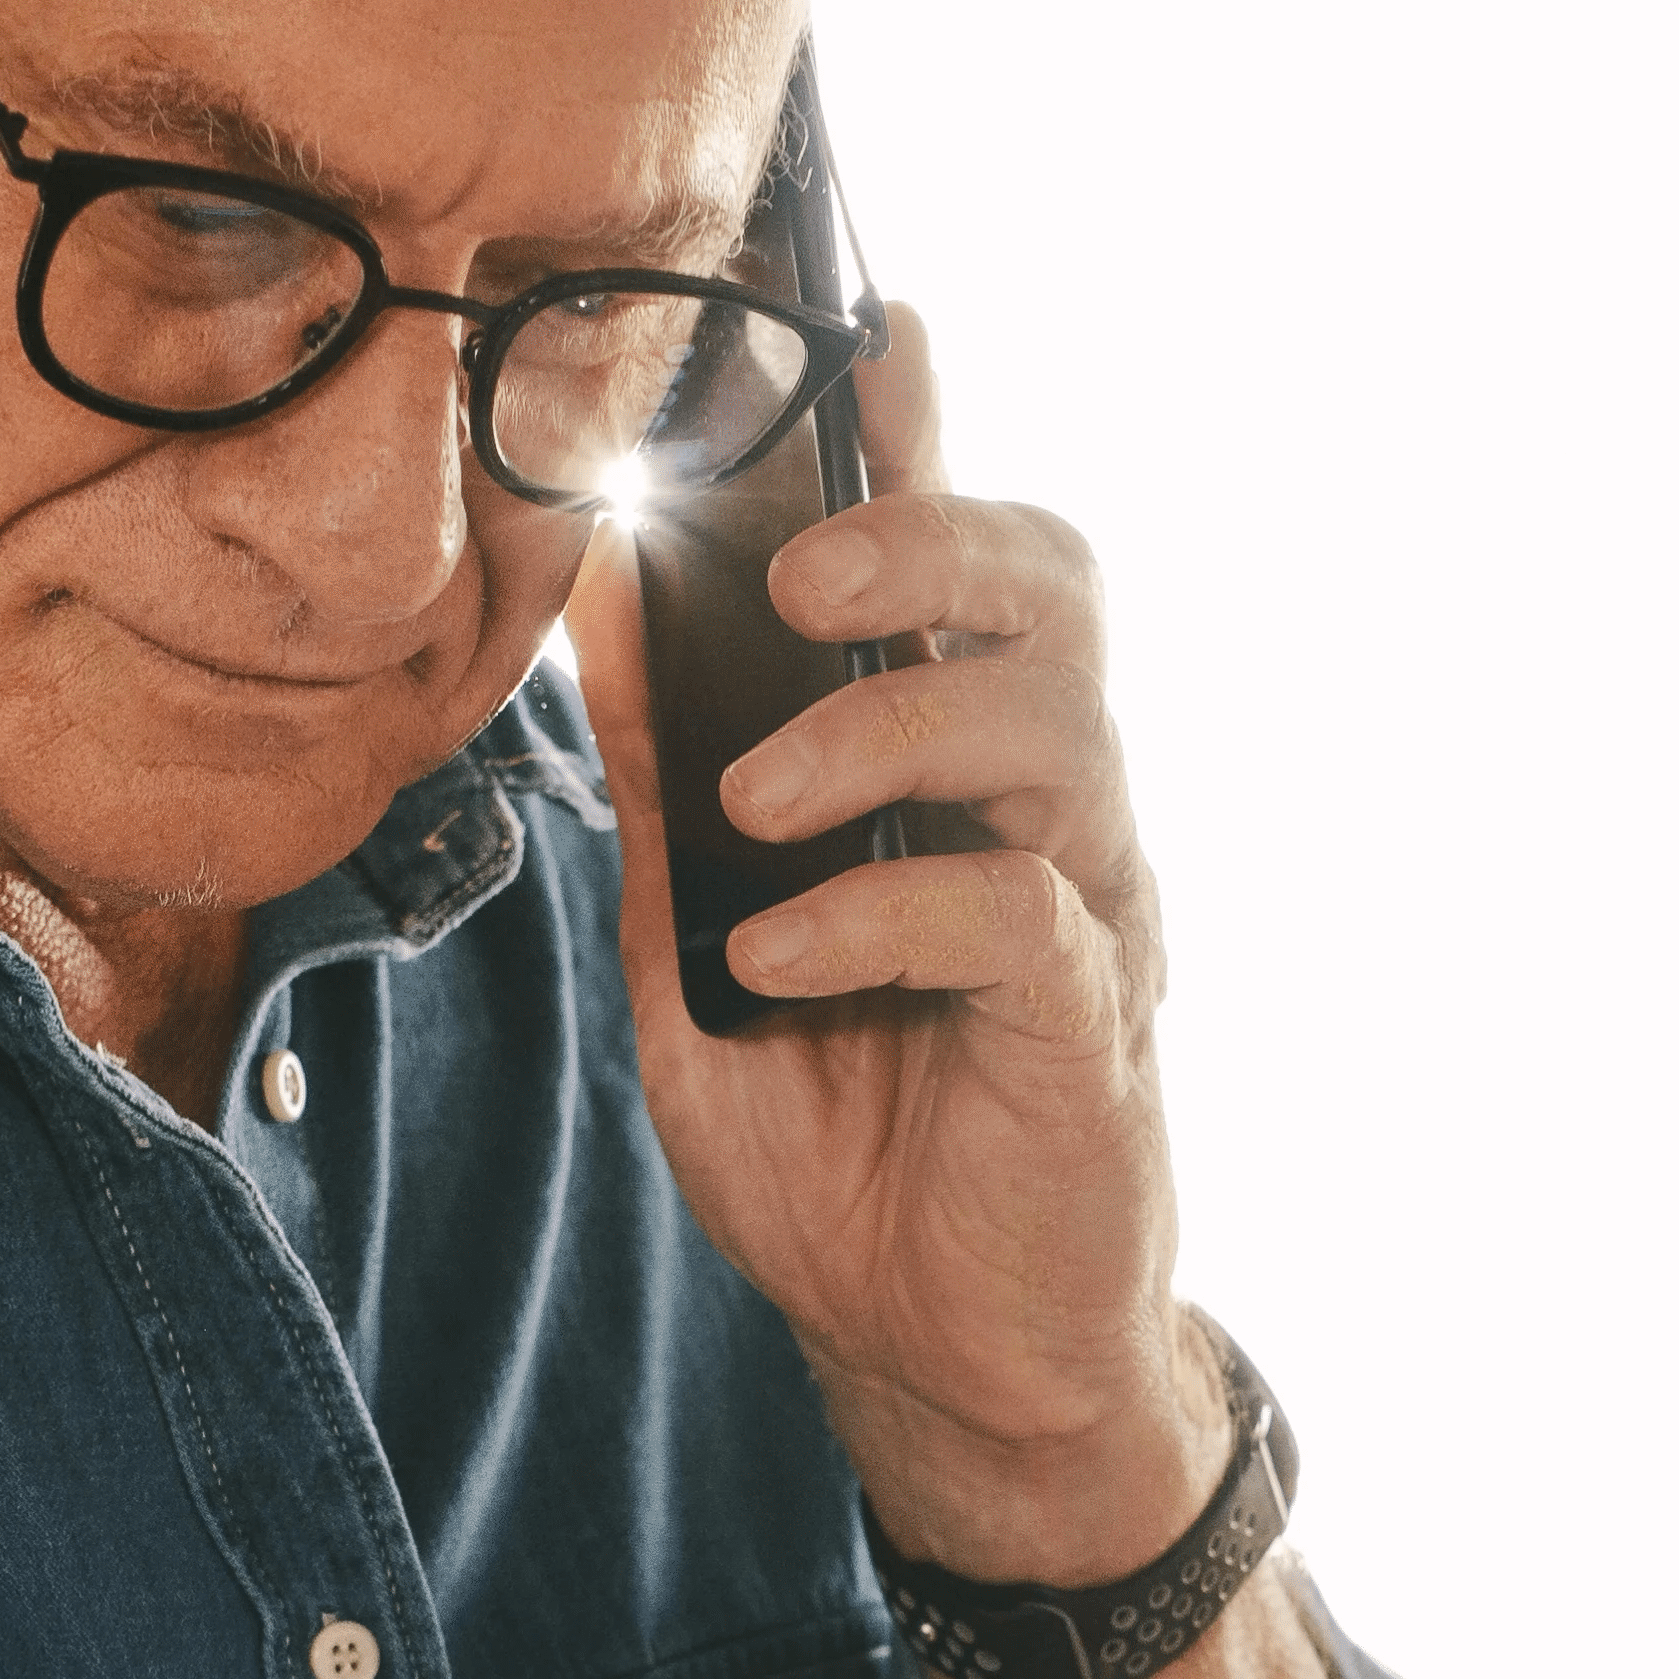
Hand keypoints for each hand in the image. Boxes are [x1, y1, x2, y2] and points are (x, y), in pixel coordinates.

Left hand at [565, 304, 1217, 1583]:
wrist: (934, 1355)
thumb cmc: (842, 1142)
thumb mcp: (695, 947)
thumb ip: (666, 786)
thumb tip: (589, 606)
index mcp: (951, 774)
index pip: (959, 561)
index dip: (927, 435)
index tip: (870, 323)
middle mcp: (1045, 813)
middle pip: (1054, 592)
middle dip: (928, 545)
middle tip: (794, 588)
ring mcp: (1088, 913)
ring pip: (1054, 724)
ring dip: (883, 735)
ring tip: (755, 812)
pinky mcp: (1089, 1028)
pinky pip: (1019, 912)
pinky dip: (882, 912)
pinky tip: (780, 959)